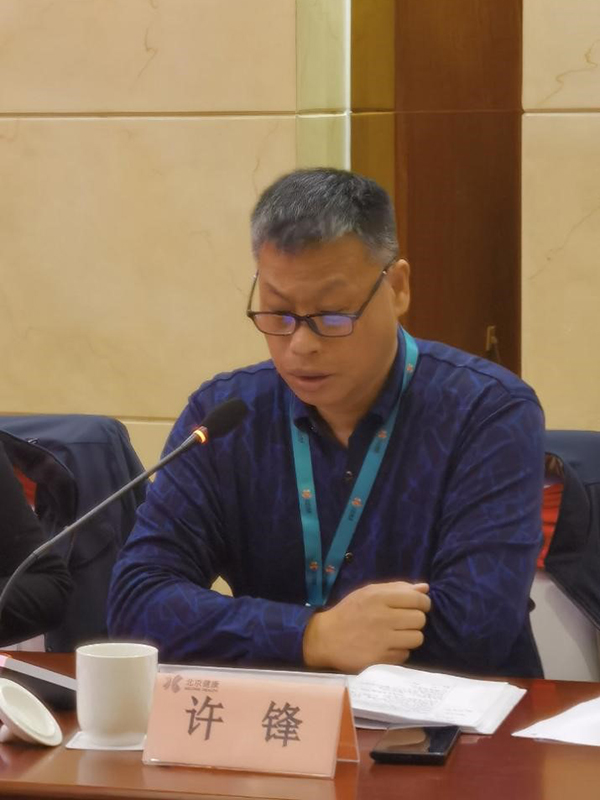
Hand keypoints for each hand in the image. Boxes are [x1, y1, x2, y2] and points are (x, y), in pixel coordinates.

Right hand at [302, 581, 430, 672]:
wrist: (325, 638)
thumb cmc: (349, 611)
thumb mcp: (368, 592)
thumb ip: (397, 588)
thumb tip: (425, 588)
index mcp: (379, 597)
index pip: (417, 599)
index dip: (423, 603)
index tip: (417, 606)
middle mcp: (382, 617)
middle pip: (420, 619)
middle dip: (416, 620)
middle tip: (404, 621)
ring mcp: (382, 640)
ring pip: (417, 638)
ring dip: (410, 636)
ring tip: (398, 634)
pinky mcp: (381, 659)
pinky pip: (405, 654)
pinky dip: (400, 651)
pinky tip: (388, 646)